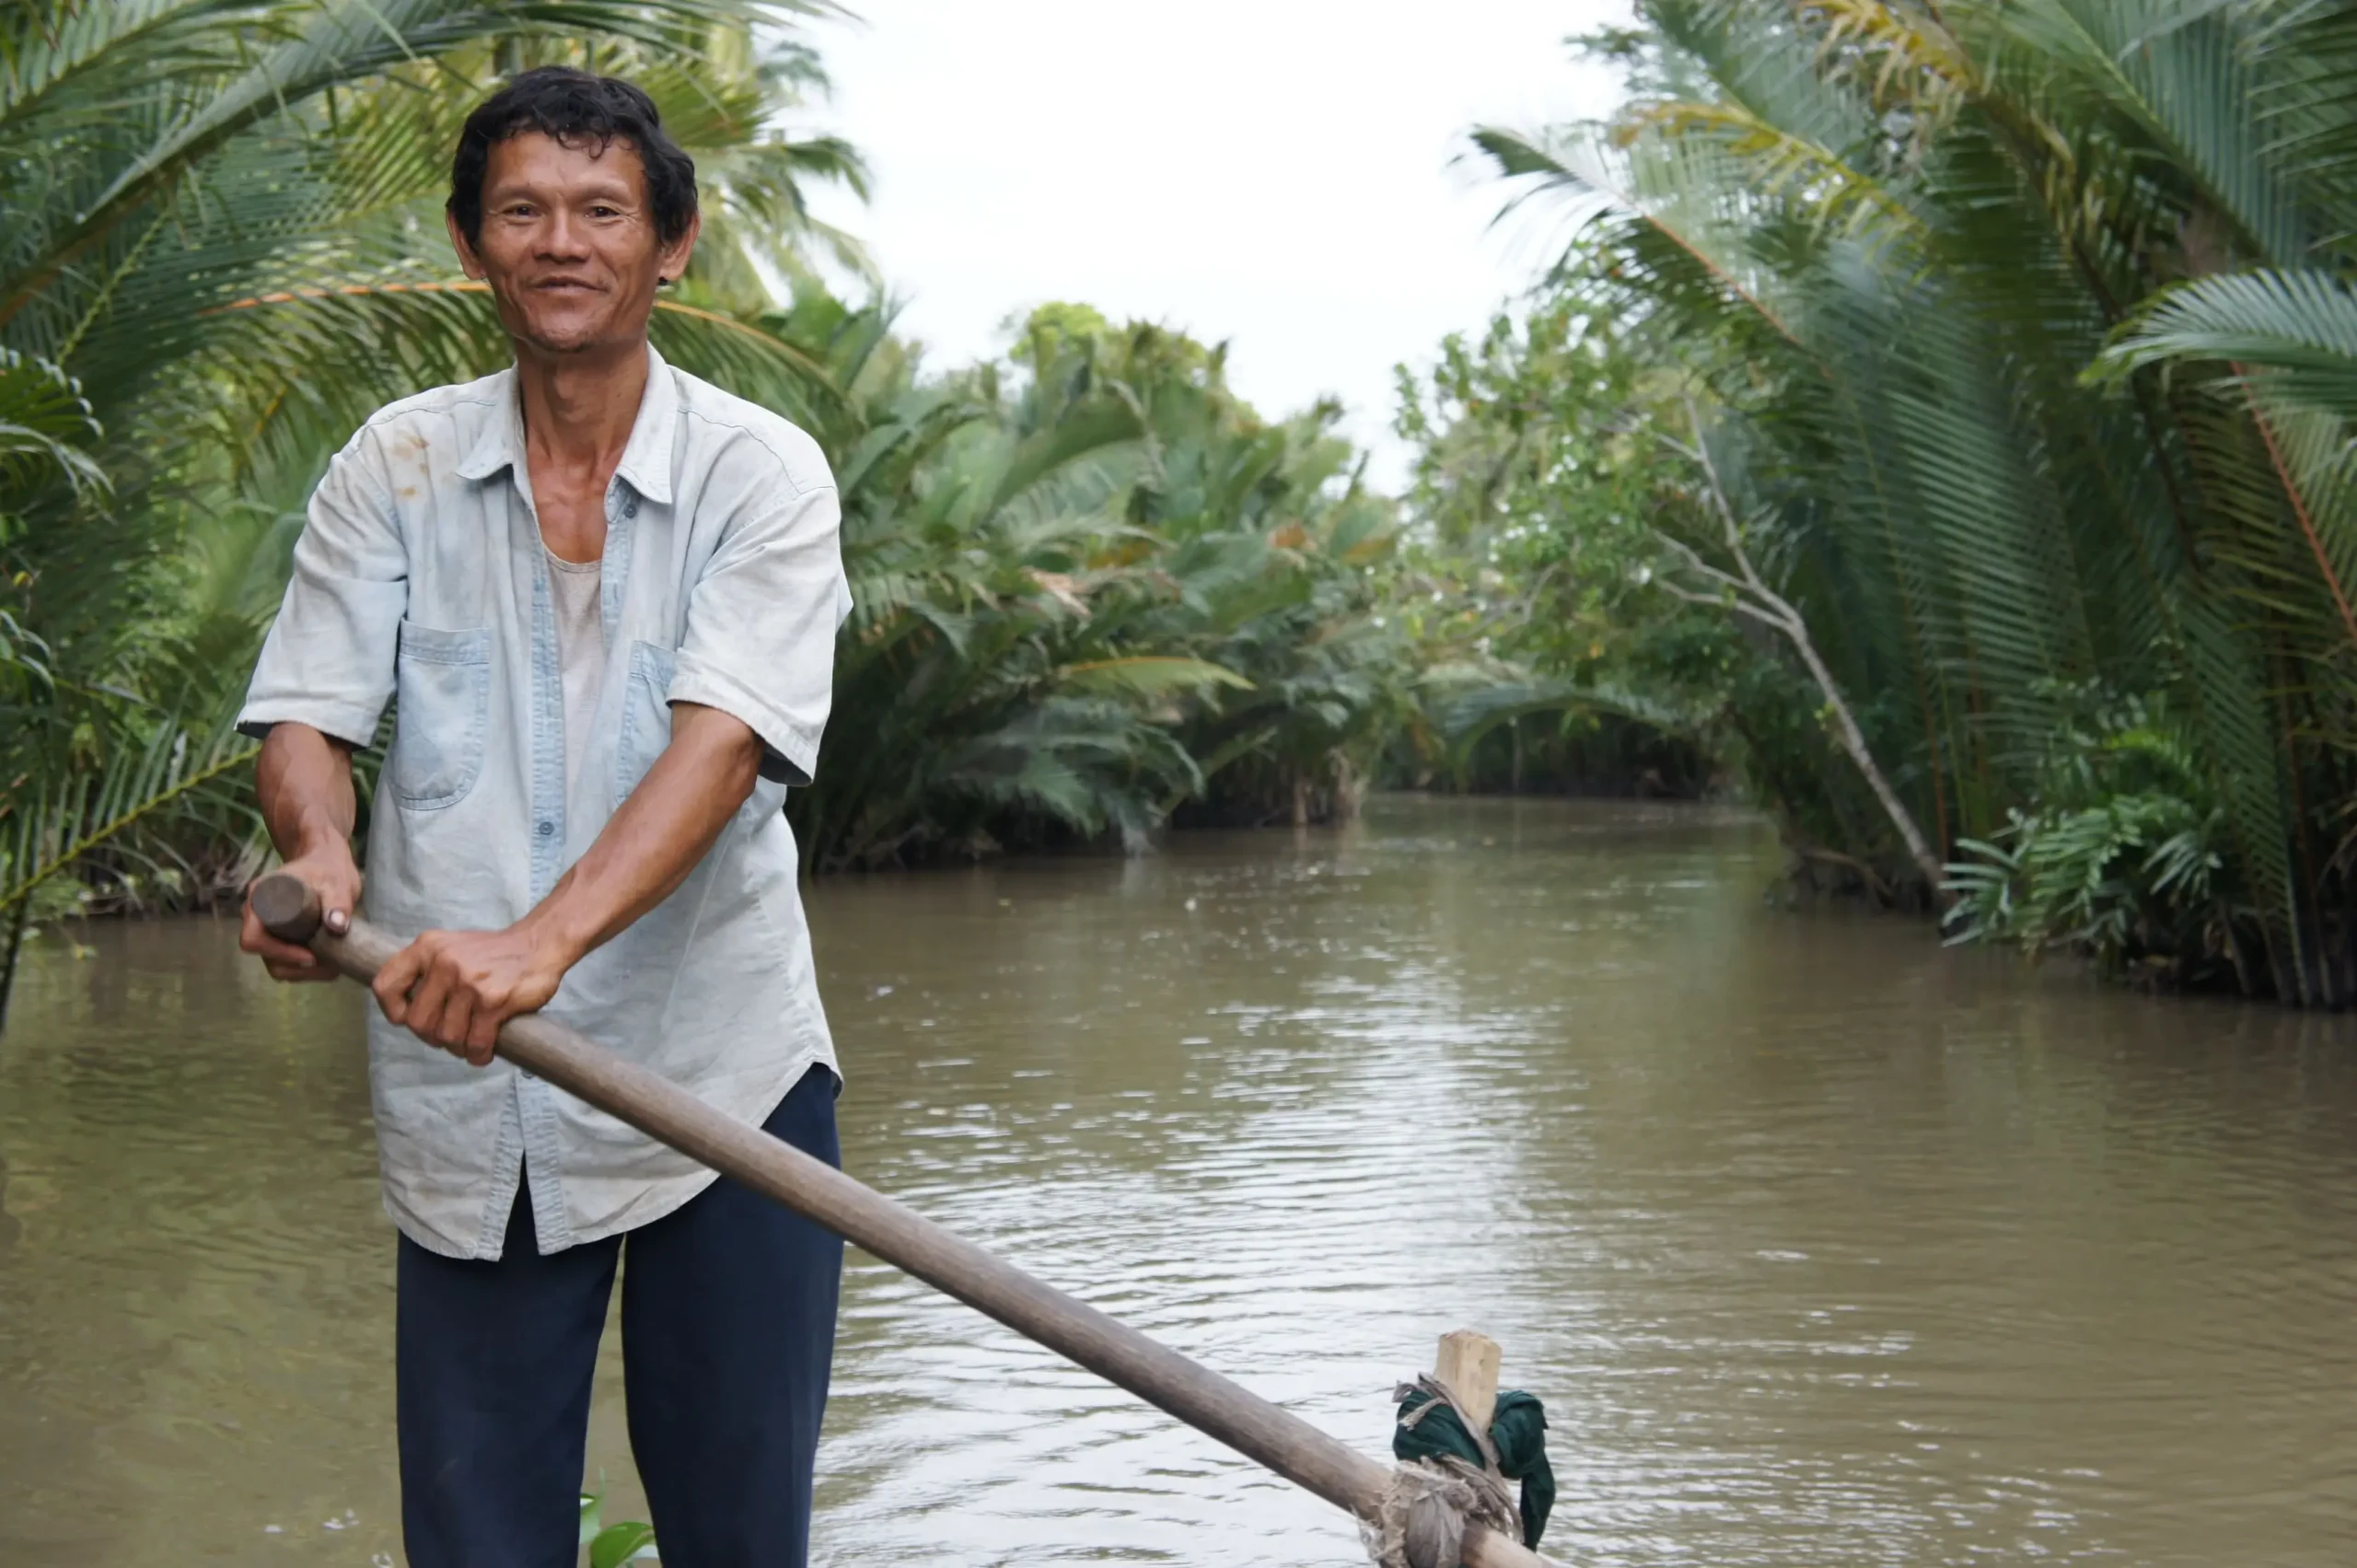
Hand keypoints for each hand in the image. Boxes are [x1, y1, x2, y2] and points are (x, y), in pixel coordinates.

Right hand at [240, 845, 361, 982]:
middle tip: (330, 967)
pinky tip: (330, 965)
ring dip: (302, 972)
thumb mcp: (337, 883)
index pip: (253, 937)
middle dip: (295, 966)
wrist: (327, 862)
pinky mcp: (282, 936)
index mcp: (260, 898)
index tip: (311, 957)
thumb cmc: (328, 868)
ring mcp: (268, 927)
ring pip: (275, 962)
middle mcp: (257, 916)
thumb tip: (337, 927)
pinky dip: (305, 969)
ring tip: (333, 967)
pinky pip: (285, 960)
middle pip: (264, 954)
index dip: (277, 952)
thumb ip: (338, 902)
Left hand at [371, 922, 572, 1066]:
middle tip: (449, 1035)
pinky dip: (479, 1054)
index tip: (408, 1018)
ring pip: (447, 1036)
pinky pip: (475, 1042)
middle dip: (432, 1037)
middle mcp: (444, 963)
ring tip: (469, 1043)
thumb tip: (406, 1012)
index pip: (386, 985)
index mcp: (428, 947)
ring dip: (458, 1048)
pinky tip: (484, 1051)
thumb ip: (426, 971)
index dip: (393, 1011)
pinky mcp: (494, 1001)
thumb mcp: (451, 947)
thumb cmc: (493, 953)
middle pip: (417, 1022)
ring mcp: (469, 982)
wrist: (539, 943)